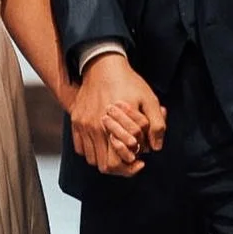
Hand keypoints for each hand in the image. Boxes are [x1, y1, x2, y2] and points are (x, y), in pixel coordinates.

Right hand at [71, 54, 165, 176]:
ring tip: (117, 151)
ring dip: (106, 159)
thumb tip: (156, 148)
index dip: (132, 165)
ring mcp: (84, 125)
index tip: (140, 161)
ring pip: (92, 160)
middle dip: (120, 167)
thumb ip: (156, 124)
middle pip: (105, 165)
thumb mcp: (149, 99)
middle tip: (130, 160)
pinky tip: (104, 143)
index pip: (121, 159)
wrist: (102, 66)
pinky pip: (81, 149)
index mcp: (116, 123)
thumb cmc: (128, 83)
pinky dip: (92, 152)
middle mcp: (97, 127)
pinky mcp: (76, 122)